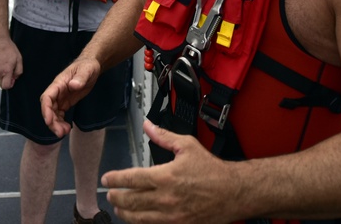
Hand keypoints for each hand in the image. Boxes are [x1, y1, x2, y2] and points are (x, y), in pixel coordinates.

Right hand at [0, 36, 21, 88]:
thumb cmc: (10, 49)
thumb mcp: (19, 59)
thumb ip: (19, 71)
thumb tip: (15, 77)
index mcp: (6, 71)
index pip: (6, 86)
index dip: (10, 84)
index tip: (13, 78)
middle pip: (1, 84)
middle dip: (6, 82)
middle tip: (10, 73)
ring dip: (1, 78)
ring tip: (5, 69)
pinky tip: (0, 66)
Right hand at [39, 56, 100, 137]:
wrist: (91, 67)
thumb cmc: (88, 66)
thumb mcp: (87, 70)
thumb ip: (80, 78)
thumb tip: (72, 85)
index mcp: (59, 83)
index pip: (47, 97)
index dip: (46, 109)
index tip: (48, 120)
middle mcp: (57, 92)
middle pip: (48, 108)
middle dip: (51, 121)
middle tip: (60, 133)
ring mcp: (61, 98)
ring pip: (53, 113)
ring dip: (56, 124)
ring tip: (64, 132)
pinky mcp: (66, 102)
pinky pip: (60, 114)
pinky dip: (61, 122)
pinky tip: (67, 129)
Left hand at [101, 120, 233, 223]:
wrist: (234, 192)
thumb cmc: (213, 171)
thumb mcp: (187, 146)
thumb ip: (164, 137)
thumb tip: (148, 126)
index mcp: (165, 177)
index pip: (131, 179)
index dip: (115, 179)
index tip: (107, 179)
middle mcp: (166, 198)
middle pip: (131, 201)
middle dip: (116, 197)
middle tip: (110, 194)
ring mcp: (172, 216)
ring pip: (139, 218)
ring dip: (125, 213)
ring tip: (119, 208)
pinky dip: (142, 223)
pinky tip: (138, 218)